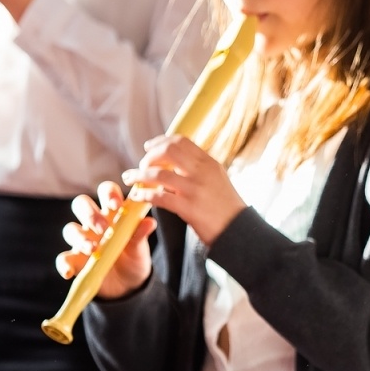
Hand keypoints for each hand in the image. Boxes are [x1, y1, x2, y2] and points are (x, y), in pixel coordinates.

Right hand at [57, 181, 155, 299]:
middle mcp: (94, 223)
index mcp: (112, 213)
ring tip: (93, 249)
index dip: (109, 194)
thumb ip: (140, 235)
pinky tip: (69, 272)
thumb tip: (150, 222)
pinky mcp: (75, 260)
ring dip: (80, 237)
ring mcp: (82, 240)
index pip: (106, 192)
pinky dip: (63, 264)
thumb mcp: (140, 248)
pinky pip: (63, 258)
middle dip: (90, 213)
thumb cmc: (134, 258)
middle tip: (103, 227)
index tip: (116, 205)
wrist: (129, 285)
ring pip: (70, 229)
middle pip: (82, 204)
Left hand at [123, 135, 246, 245]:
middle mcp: (201, 172)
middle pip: (168, 151)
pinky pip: (159, 197)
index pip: (180, 141)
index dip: (160, 141)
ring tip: (129, 179)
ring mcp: (194, 189)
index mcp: (208, 163)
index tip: (149, 147)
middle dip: (149, 156)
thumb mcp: (217, 179)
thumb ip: (199, 168)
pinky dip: (144, 195)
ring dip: (138, 175)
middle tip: (141, 165)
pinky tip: (138, 197)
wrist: (239, 229)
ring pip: (158, 174)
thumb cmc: (226, 207)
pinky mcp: (189, 208)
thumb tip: (177, 161)